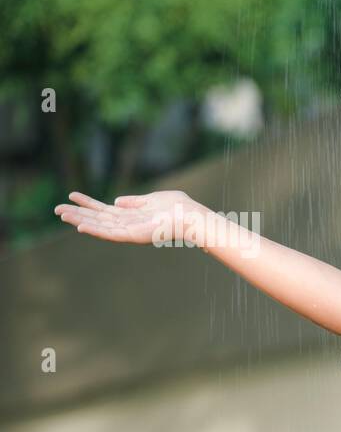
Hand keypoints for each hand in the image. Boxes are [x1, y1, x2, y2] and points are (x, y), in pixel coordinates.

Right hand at [53, 190, 209, 246]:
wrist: (191, 216)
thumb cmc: (178, 207)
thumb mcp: (152, 200)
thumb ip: (134, 202)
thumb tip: (117, 201)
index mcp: (132, 215)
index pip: (105, 210)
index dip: (88, 204)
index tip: (72, 196)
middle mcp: (128, 224)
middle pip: (98, 219)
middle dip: (78, 213)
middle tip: (57, 209)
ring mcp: (130, 231)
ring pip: (100, 226)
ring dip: (80, 220)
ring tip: (62, 214)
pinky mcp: (134, 236)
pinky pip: (110, 233)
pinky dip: (95, 230)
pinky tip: (80, 226)